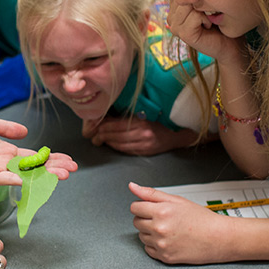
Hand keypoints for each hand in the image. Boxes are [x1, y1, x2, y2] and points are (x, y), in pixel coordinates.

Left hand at [0, 112, 77, 185]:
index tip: (68, 160)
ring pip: (24, 175)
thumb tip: (25, 131)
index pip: (34, 156)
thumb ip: (6, 127)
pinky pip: (3, 179)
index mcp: (5, 150)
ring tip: (61, 175)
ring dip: (42, 176)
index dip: (51, 158)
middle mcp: (4, 162)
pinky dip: (15, 180)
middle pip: (35, 167)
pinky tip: (30, 180)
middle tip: (72, 169)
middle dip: (54, 168)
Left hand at [83, 117, 197, 155]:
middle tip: (94, 135)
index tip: (96, 126)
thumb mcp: (142, 116)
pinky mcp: (143, 152)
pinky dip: (116, 147)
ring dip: (107, 142)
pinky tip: (111, 144)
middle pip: (114, 135)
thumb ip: (125, 118)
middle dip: (101, 135)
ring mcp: (143, 144)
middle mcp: (142, 134)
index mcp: (141, 122)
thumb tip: (107, 119)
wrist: (173, 137)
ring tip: (100, 139)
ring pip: (118, 144)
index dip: (103, 126)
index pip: (115, 125)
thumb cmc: (158, 125)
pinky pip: (125, 150)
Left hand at [128, 183, 232, 263]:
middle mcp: (159, 228)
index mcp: (161, 211)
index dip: (142, 206)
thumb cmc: (200, 218)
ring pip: (142, 236)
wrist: (218, 238)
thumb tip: (132, 186)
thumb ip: (151, 193)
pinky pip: (148, 250)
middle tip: (163, 219)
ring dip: (150, 232)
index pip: (134, 208)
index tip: (151, 208)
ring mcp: (161, 244)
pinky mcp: (165, 257)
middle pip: (136, 222)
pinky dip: (155, 245)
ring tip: (168, 229)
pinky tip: (168, 240)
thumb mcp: (176, 200)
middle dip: (146, 219)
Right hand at [167, 0, 244, 66]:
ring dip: (205, 10)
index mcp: (174, 4)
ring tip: (209, 19)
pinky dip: (206, 19)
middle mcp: (170, 14)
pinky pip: (195, 15)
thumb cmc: (222, 20)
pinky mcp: (183, 34)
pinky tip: (209, 26)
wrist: (231, 44)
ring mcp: (174, 25)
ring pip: (188, 4)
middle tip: (210, 12)